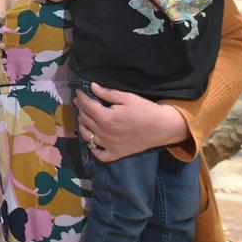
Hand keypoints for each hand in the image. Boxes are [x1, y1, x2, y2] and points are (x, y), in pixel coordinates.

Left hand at [74, 82, 188, 161]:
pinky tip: (93, 140)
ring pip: (87, 136)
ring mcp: (109, 145)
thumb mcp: (127, 97)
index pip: (87, 106)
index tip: (79, 92)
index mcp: (107, 118)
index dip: (81, 97)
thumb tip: (91, 86)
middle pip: (85, 119)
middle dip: (81, 108)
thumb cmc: (145, 110)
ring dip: (83, 125)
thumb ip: (107, 93)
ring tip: (85, 118)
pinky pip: (98, 154)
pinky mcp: (115, 153)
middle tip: (82, 102)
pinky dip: (93, 148)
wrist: (162, 127)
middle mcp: (104, 133)